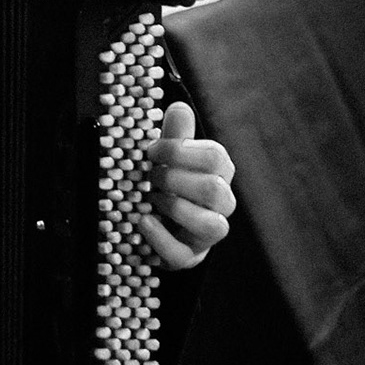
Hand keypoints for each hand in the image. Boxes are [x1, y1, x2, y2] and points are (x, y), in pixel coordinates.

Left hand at [140, 101, 236, 270]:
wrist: (157, 224)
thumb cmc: (167, 184)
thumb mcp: (168, 158)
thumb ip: (174, 135)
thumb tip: (178, 107)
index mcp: (218, 174)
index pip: (217, 158)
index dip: (181, 151)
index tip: (151, 150)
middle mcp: (221, 205)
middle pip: (215, 190)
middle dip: (175, 180)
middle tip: (149, 175)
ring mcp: (207, 234)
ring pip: (213, 226)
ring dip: (176, 208)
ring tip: (151, 198)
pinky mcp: (190, 257)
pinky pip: (183, 254)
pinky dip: (161, 238)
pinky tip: (143, 221)